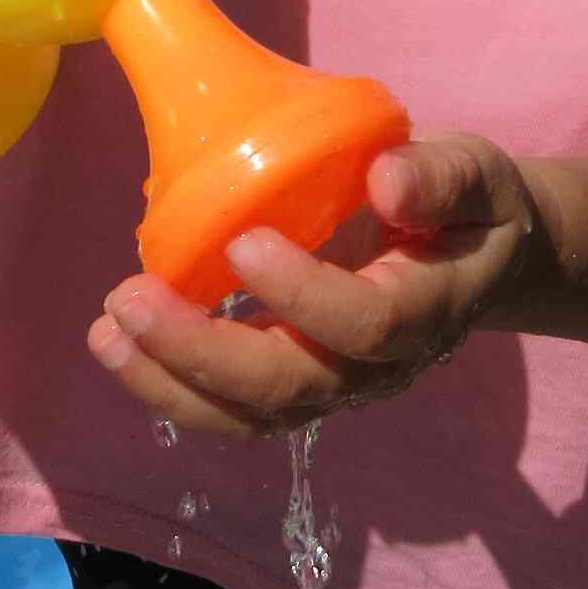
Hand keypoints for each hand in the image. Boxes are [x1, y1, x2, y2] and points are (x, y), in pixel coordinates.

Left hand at [83, 133, 548, 439]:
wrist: (481, 260)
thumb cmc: (471, 208)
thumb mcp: (475, 174)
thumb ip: (439, 176)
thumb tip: (386, 182)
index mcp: (425, 311)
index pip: (365, 323)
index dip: (303, 294)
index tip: (244, 239)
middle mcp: (377, 369)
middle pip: (290, 387)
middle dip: (202, 353)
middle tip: (130, 299)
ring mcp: (334, 386)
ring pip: (251, 413)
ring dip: (169, 381)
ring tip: (106, 332)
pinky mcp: (296, 383)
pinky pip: (233, 407)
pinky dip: (171, 386)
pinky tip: (120, 343)